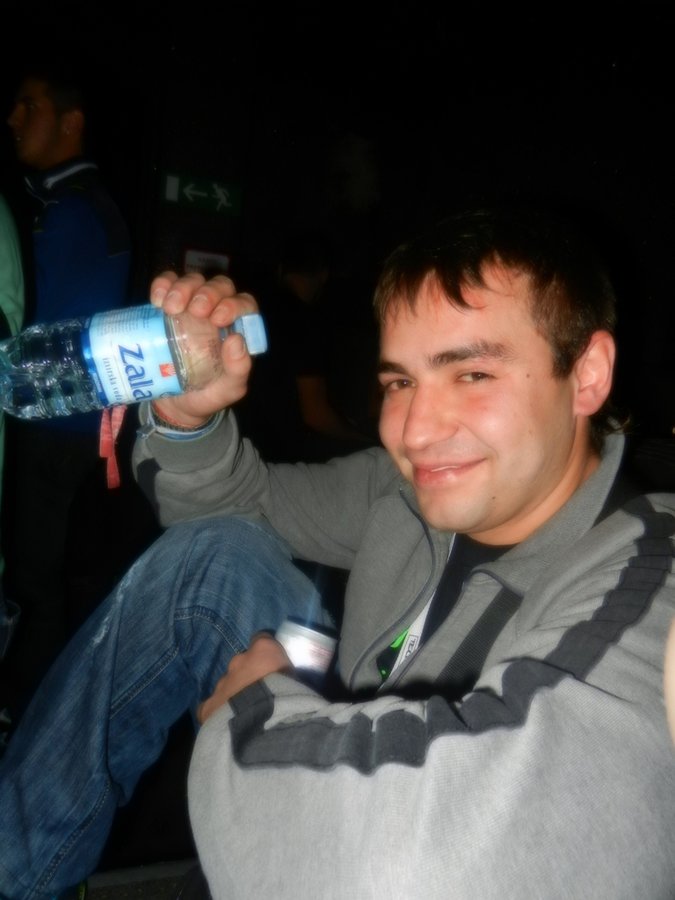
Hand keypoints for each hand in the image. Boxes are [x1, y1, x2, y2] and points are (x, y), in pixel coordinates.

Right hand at [149, 271, 259, 426]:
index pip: (244, 304)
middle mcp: (216, 312)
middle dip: (208, 293)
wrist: (174, 405)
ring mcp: (191, 307)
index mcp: (236, 329)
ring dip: (183, 287)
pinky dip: (162, 285)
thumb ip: (238, 370)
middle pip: (219, 286)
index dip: (234, 304)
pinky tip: (157, 300)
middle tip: (194, 311)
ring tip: (170, 308)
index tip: (218, 318)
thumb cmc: (207, 394)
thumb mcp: (228, 389)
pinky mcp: (167, 308)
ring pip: (194, 281)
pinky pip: (167, 285)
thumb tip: (236, 340)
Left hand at [197, 633, 292, 723]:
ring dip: (235, 693)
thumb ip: (292, 677)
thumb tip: (294, 685)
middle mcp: (239, 660)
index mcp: (264, 650)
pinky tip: (226, 722)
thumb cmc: (290, 698)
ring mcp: (222, 682)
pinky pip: (211, 706)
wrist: (265, 725)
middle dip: (249, 675)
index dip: (267, 653)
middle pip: (242, 663)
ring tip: (246, 711)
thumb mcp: (300, 681)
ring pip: (227, 684)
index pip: (262, 639)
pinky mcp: (209, 705)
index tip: (273, 665)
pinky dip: (218, 711)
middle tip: (260, 693)